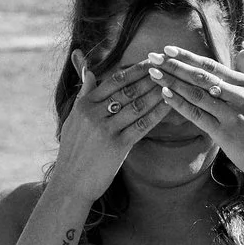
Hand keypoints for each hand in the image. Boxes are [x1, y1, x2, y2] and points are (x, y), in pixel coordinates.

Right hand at [52, 54, 167, 207]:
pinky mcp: (116, 147)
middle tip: (168, 68)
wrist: (71, 182)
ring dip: (156, 93)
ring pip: (136, 106)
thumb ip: (84, 94)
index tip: (151, 61)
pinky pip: (141, 126)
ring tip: (172, 83)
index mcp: (85, 105)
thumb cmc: (73, 151)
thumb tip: (89, 71)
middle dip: (150, 78)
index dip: (135, 70)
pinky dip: (156, 114)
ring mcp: (105, 130)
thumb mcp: (73, 118)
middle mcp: (94, 114)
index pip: (114, 81)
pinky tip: (168, 106)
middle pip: (128, 90)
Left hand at [146, 47, 243, 185]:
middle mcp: (239, 96)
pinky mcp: (226, 133)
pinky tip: (165, 95)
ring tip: (152, 73)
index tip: (168, 48)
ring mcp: (232, 114)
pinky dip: (181, 104)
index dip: (188, 56)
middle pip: (201, 76)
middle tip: (152, 56)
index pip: (212, 66)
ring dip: (172, 82)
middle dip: (174, 65)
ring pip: (196, 93)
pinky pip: (198, 115)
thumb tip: (243, 46)